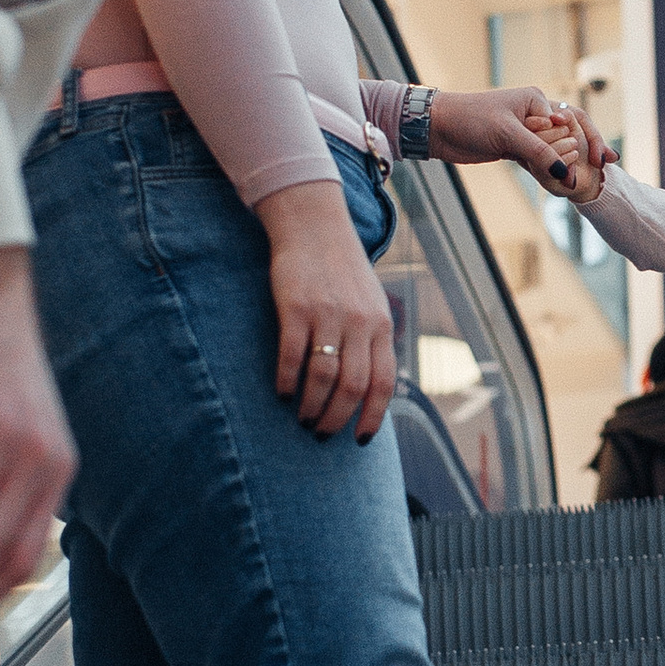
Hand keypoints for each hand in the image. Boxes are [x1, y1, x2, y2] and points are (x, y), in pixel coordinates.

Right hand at [256, 179, 396, 439]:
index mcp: (381, 325)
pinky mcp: (296, 306)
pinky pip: (291, 355)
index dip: (371, 417)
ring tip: (301, 419)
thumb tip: (372, 389)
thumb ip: (374, 341)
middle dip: (336, 419)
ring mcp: (327, 314)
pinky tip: (281, 394)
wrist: (314, 225)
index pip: (383, 383)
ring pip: (323, 377)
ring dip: (311, 406)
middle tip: (319, 434)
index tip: (358, 440)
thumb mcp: (371, 304)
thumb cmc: (342, 272)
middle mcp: (359, 322)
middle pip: (352, 387)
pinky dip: (286, 381)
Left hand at [425, 83, 607, 188]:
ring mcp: (525, 132)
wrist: (438, 127)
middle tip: (599, 169)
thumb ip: (540, 153)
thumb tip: (567, 175)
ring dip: (563, 166)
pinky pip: (538, 161)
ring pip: (552, 152)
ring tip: (577, 183)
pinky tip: (561, 184)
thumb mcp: (508, 135)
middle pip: (565, 139)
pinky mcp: (514, 148)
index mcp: (536, 101)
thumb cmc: (470, 120)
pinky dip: (547, 172)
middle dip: (577, 157)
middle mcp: (534, 114)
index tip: (600, 163)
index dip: (586, 144)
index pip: (571, 125)